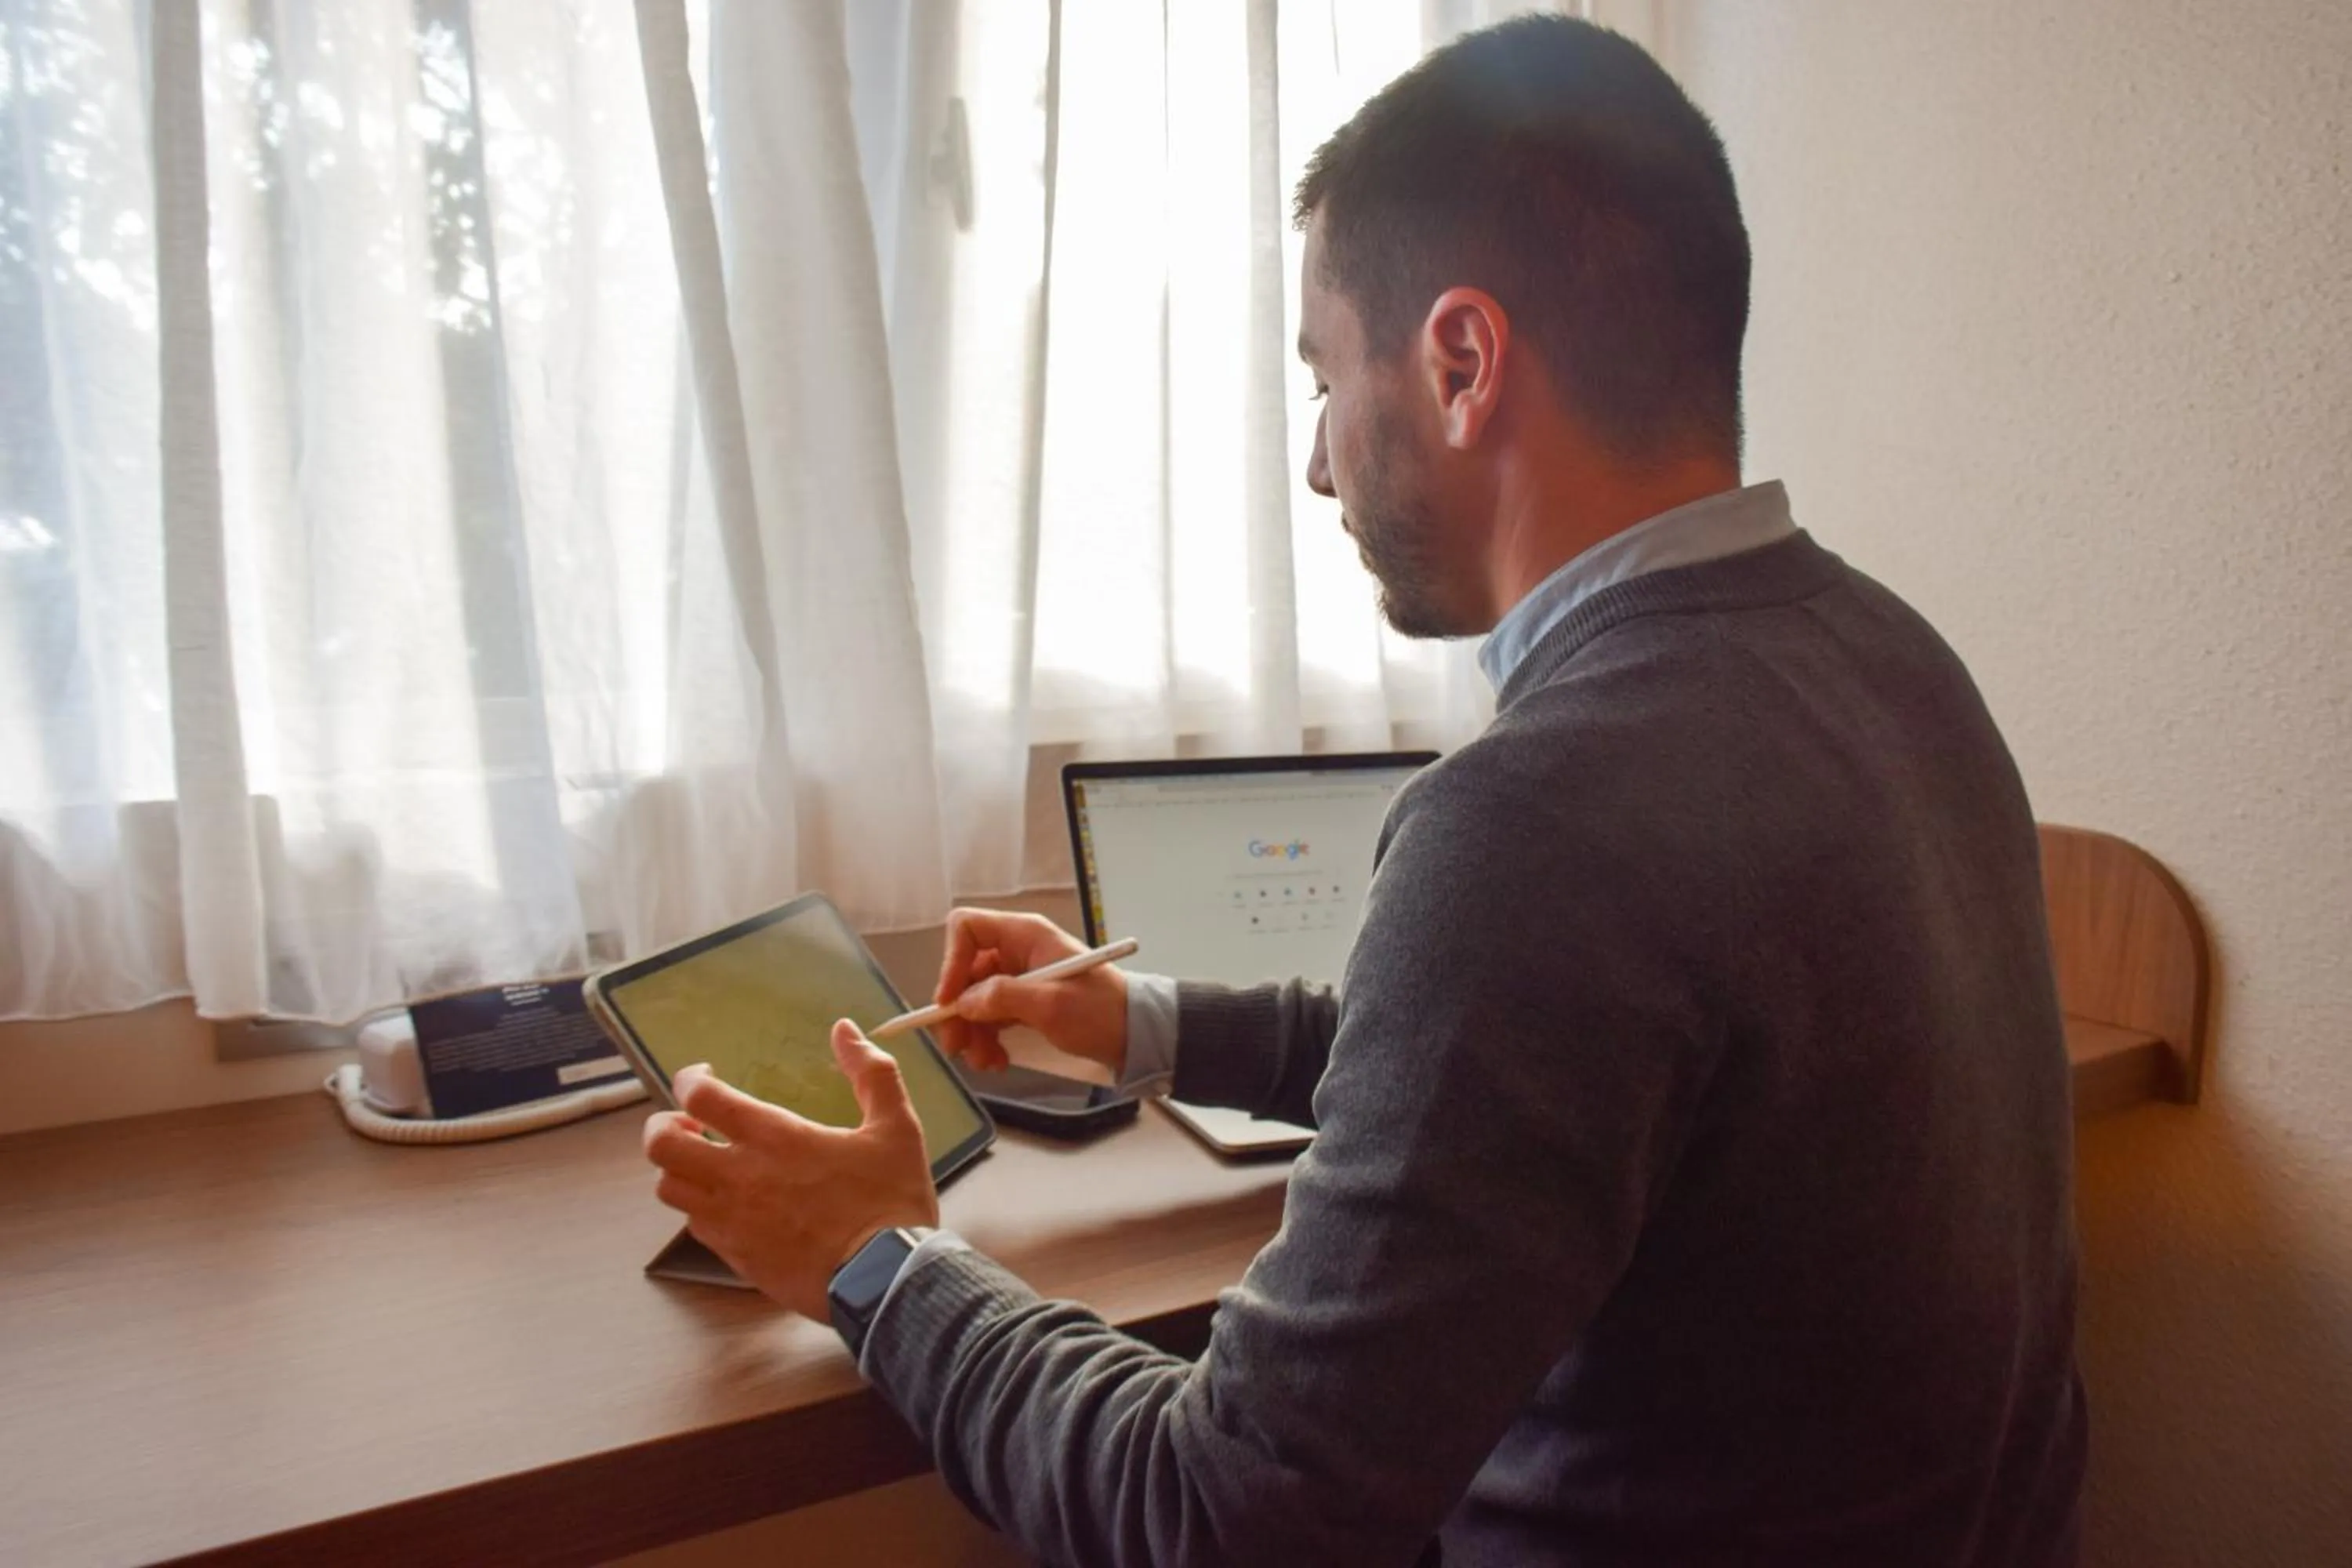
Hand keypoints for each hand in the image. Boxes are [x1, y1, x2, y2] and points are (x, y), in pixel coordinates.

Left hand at [641, 1021, 938, 1320]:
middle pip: (661, 1145)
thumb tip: (844, 1029)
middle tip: (689, 1122)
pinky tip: (728, 1204)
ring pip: (668, 1189)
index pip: (700, 1096)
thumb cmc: (891, 1201)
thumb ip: (872, 1072)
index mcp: (774, 1137)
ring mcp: (732, 1221)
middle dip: (663, 1125)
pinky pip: (694, 1226)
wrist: (886, 1281)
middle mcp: (739, 1177)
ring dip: (678, 1169)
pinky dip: (699, 1208)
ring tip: (703, 1162)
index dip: (689, 1079)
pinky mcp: (735, 1258)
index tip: (702, 1077)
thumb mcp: (896, 1127)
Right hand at [932, 907, 1128, 1076]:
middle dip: (959, 1011)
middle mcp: (1018, 951)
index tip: (949, 1003)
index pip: (967, 929)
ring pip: (975, 1000)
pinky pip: (992, 1017)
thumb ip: (1003, 998)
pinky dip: (989, 1039)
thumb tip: (962, 1003)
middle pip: (966, 972)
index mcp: (1025, 934)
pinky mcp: (1025, 1003)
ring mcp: (1020, 978)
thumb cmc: (1101, 1011)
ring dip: (973, 1033)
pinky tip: (998, 1061)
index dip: (951, 962)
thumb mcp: (1052, 1005)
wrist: (1136, 1035)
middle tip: (957, 1048)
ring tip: (986, 1063)